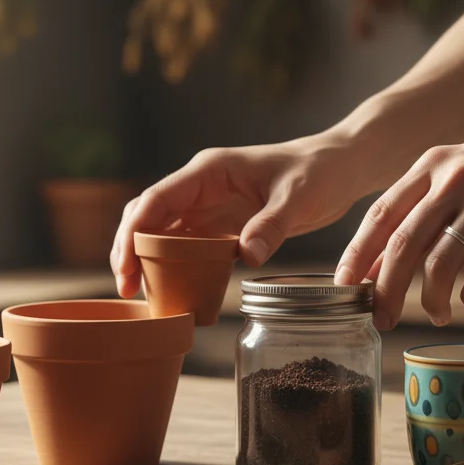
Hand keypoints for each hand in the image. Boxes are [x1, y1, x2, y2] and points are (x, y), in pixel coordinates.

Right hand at [111, 130, 373, 297]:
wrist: (337, 168)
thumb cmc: (318, 172)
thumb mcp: (298, 197)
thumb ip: (271, 225)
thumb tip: (246, 256)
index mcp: (209, 171)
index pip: (157, 199)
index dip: (134, 231)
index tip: (126, 265)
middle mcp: (200, 187)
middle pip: (148, 216)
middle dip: (130, 249)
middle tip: (127, 289)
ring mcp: (208, 206)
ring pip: (161, 233)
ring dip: (146, 261)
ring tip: (141, 296)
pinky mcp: (221, 225)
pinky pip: (186, 246)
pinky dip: (173, 266)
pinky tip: (171, 291)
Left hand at [335, 118, 463, 328]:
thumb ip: (424, 210)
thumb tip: (380, 264)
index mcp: (431, 165)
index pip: (379, 216)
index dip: (357, 256)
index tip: (343, 290)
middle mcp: (454, 178)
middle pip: (402, 245)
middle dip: (386, 290)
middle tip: (381, 319)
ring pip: (440, 262)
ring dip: (431, 300)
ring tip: (437, 315)